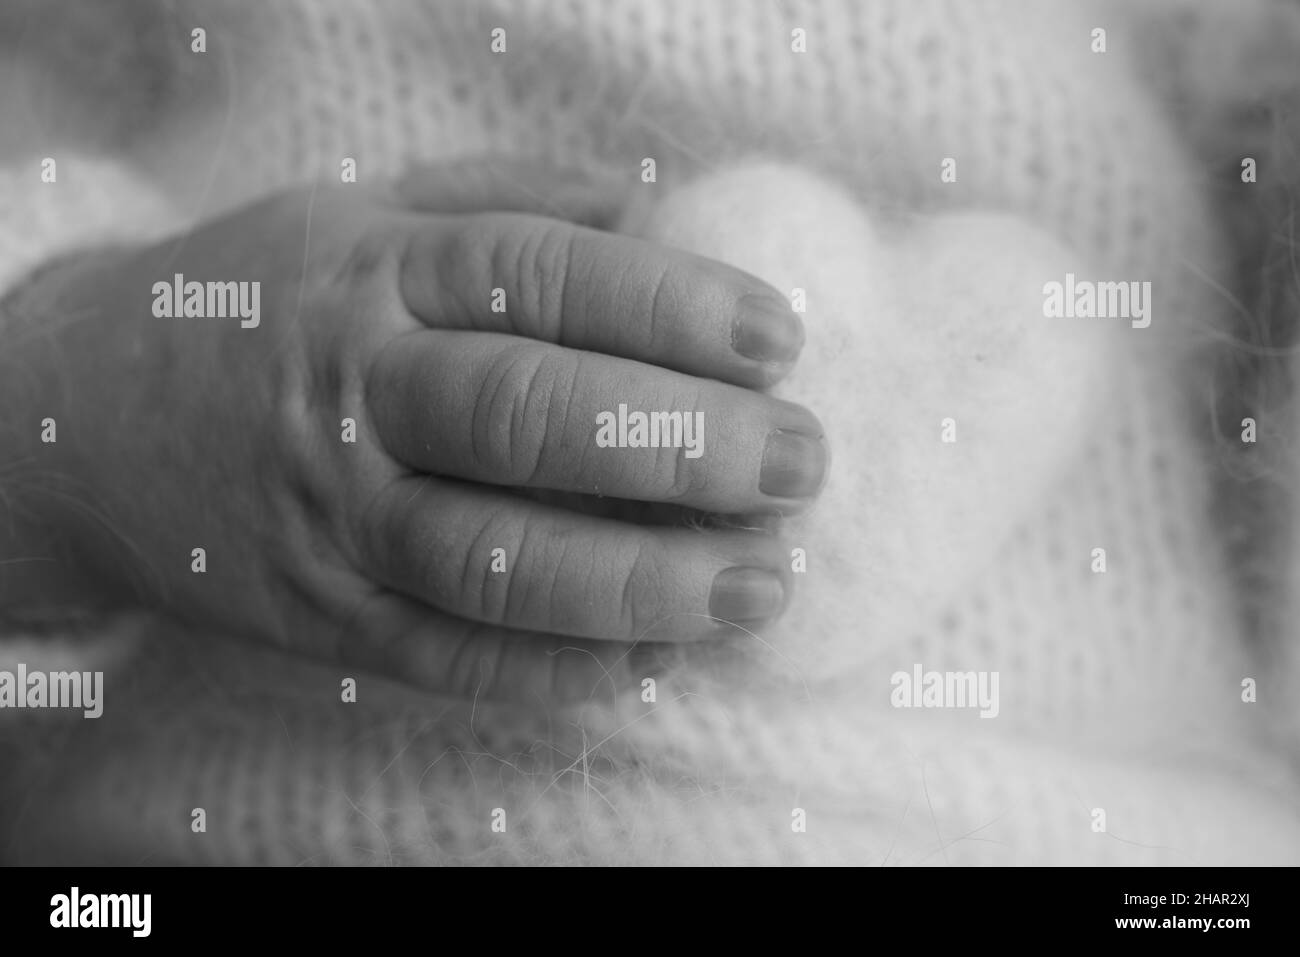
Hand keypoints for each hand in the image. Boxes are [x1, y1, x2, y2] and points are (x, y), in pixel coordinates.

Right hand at [6, 158, 828, 700]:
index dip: (665, 305)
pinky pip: (449, 657)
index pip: (536, 279)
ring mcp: (333, 519)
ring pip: (493, 562)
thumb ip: (508, 203)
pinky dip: (561, 669)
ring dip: (641, 582)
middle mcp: (352, 395)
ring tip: (762, 583)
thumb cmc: (267, 302)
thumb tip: (663, 208)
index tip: (777, 338)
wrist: (87, 419)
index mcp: (373, 275)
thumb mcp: (364, 213)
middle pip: (521, 420)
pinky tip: (657, 655)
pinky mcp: (324, 620)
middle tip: (798, 463)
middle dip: (676, 445)